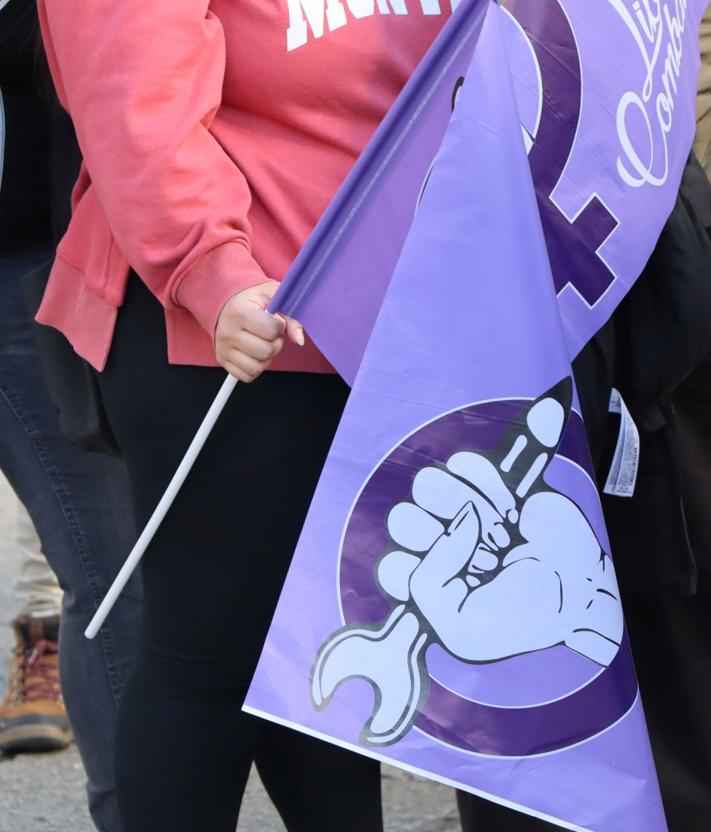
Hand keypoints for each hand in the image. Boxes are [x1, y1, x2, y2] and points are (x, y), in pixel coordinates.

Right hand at [215, 280, 303, 381]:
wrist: (226, 304)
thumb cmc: (251, 300)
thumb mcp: (272, 296)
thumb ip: (290, 315)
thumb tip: (299, 340)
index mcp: (240, 312)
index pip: (271, 330)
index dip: (279, 327)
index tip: (274, 320)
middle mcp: (228, 332)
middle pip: (266, 351)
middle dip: (276, 344)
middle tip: (271, 335)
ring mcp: (223, 348)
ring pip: (257, 367)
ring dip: (267, 358)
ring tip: (263, 343)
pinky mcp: (223, 361)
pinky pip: (247, 376)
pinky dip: (256, 368)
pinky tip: (254, 353)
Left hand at [380, 451, 623, 665]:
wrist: (582, 588)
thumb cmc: (521, 615)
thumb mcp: (459, 625)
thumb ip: (427, 580)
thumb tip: (456, 520)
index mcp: (426, 583)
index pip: (393, 566)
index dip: (422, 571)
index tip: (462, 587)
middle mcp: (436, 544)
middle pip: (403, 520)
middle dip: (443, 539)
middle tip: (483, 561)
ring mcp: (458, 511)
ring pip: (427, 486)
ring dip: (468, 512)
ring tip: (500, 537)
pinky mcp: (486, 483)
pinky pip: (464, 465)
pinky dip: (490, 488)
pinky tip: (511, 513)